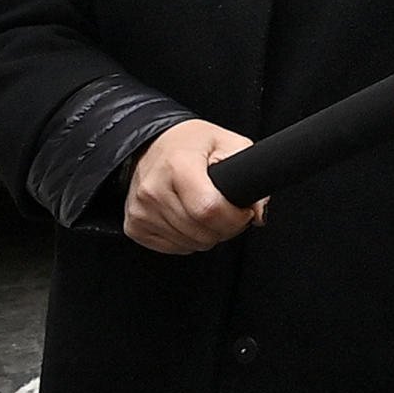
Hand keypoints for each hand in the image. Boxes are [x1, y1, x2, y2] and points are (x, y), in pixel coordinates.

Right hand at [125, 120, 265, 253]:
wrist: (151, 144)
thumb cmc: (191, 144)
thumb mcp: (230, 144)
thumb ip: (252, 174)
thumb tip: (258, 213)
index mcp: (178, 165)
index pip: (209, 210)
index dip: (235, 218)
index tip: (243, 211)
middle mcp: (154, 189)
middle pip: (202, 232)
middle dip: (225, 228)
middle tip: (226, 210)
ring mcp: (140, 210)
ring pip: (190, 244)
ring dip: (207, 234)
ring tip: (206, 210)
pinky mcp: (134, 226)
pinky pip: (173, 248)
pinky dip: (188, 239)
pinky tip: (188, 218)